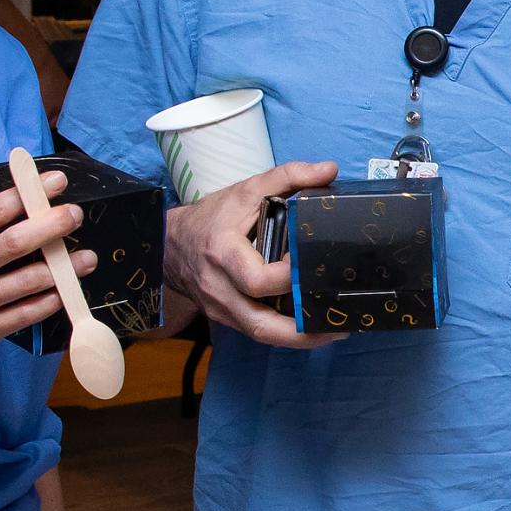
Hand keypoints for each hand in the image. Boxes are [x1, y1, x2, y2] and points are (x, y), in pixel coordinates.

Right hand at [0, 179, 96, 389]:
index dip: (28, 194)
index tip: (55, 182)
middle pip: (15, 243)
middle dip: (51, 225)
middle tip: (75, 215)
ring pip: (27, 281)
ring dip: (62, 269)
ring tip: (87, 258)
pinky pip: (21, 316)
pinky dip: (46, 302)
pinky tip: (63, 293)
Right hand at [162, 160, 344, 349]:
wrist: (171, 245)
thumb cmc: (212, 217)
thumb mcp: (246, 190)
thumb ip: (288, 176)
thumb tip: (329, 170)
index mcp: (223, 255)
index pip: (256, 280)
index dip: (287, 277)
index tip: (310, 264)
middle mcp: (220, 289)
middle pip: (261, 325)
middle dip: (302, 331)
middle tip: (338, 325)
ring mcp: (221, 309)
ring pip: (262, 335)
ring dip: (299, 339)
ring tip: (335, 332)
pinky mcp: (227, 319)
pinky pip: (259, 332)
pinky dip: (286, 334)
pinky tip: (313, 328)